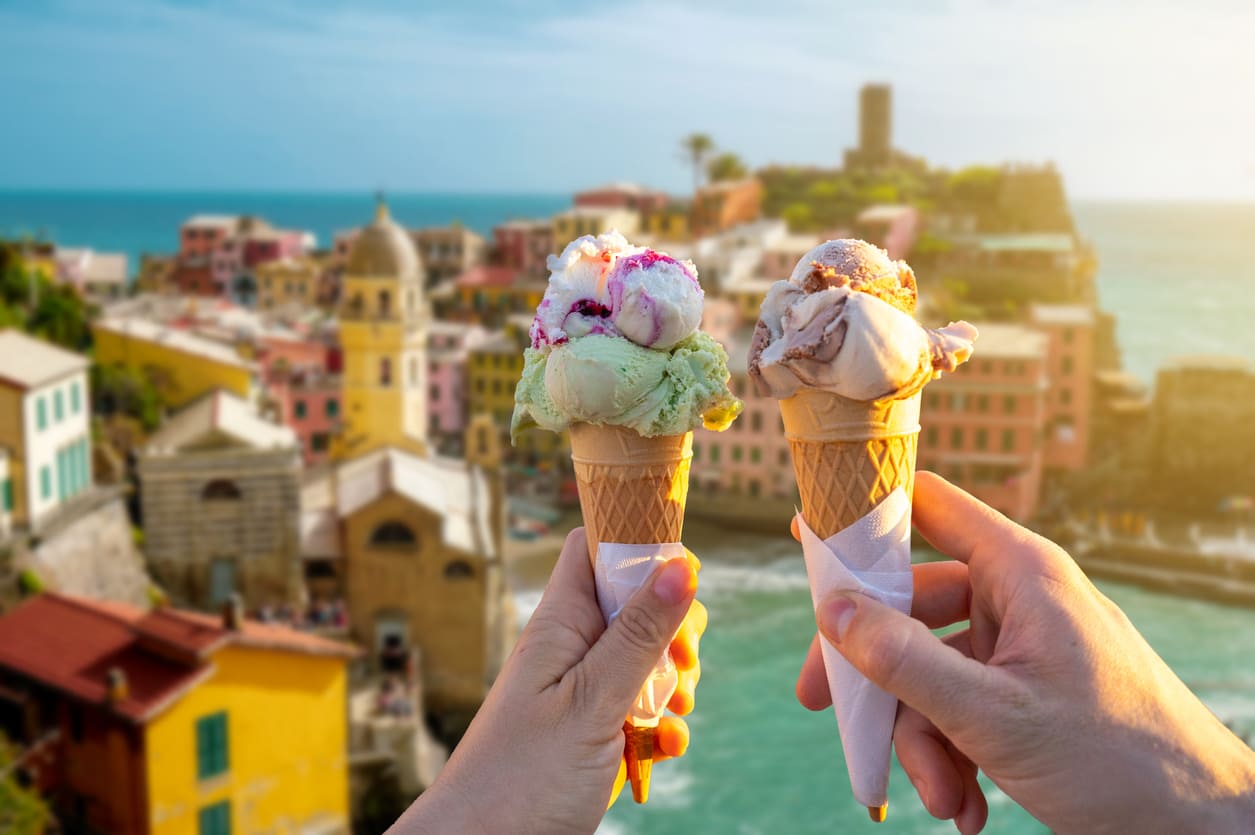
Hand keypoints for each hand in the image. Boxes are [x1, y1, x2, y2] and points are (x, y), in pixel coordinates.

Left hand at [391, 528, 705, 834]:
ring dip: (674, 685)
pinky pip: (642, 710)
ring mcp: (585, 690)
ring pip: (649, 659)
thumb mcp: (592, 701)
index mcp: (562, 622)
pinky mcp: (597, 730)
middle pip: (638, 603)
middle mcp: (573, 647)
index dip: (640, 546)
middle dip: (675, 631)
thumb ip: (639, 634)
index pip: (597, 547)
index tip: (681, 578)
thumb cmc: (522, 776)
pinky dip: (661, 726)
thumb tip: (681, 566)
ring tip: (670, 715)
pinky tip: (662, 749)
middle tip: (681, 664)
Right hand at [795, 472, 1254, 834]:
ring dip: (923, 739)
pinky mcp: (1025, 691)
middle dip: (877, 673)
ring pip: (931, 669)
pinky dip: (952, 755)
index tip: (807, 532)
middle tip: (824, 705)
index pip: (928, 505)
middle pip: (911, 606)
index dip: (866, 512)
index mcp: (1019, 572)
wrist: (1200, 830)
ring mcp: (1021, 647)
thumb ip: (904, 659)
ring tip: (943, 797)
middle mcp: (1017, 598)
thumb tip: (831, 610)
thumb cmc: (1117, 760)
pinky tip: (964, 805)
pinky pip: (961, 704)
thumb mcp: (992, 713)